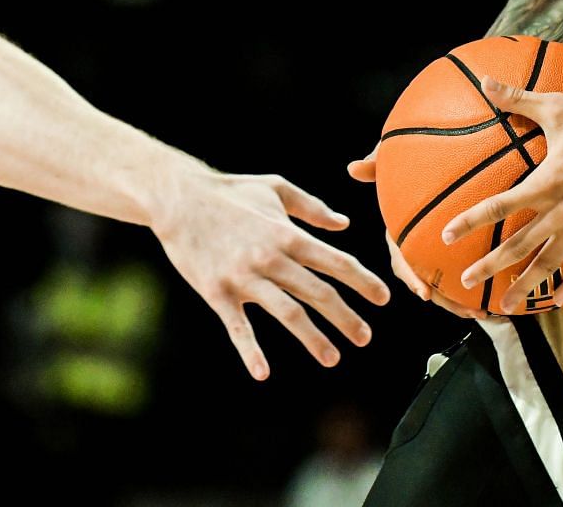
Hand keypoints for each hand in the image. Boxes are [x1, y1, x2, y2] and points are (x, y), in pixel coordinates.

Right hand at [152, 170, 390, 380]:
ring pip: (288, 313)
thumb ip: (312, 207)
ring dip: (313, 338)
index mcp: (288, 233)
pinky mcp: (217, 292)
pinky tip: (263, 373)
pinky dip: (250, 351)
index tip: (383, 299)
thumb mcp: (276, 188)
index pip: (336, 262)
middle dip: (346, 317)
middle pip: (318, 293)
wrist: (179, 198)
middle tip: (365, 337)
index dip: (363, 282)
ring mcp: (244, 277)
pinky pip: (238, 327)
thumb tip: (344, 225)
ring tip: (332, 357)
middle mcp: (271, 257)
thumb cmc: (231, 191)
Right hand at [348, 147, 498, 320]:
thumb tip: (353, 167)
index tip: (424, 293)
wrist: (429, 147)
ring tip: (490, 313)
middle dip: (446, 300)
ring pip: (448, 282)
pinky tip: (501, 294)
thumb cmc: (406, 157)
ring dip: (465, 300)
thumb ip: (377, 163)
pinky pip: (466, 267)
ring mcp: (435, 249)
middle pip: (428, 281)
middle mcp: (415, 245)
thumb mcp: (391, 157)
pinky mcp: (456, 247)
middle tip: (468, 312)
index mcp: (397, 231)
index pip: (400, 259)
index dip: (411, 277)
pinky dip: (481, 282)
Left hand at [440, 81, 562, 314]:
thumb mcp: (554, 108)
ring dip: (526, 286)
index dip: (470, 221)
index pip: (498, 206)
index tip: (447, 235)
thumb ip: (516, 99)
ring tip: (506, 306)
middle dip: (490, 267)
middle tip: (467, 282)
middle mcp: (559, 211)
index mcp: (544, 183)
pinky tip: (558, 300)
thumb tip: (484, 82)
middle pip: (517, 246)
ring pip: (548, 264)